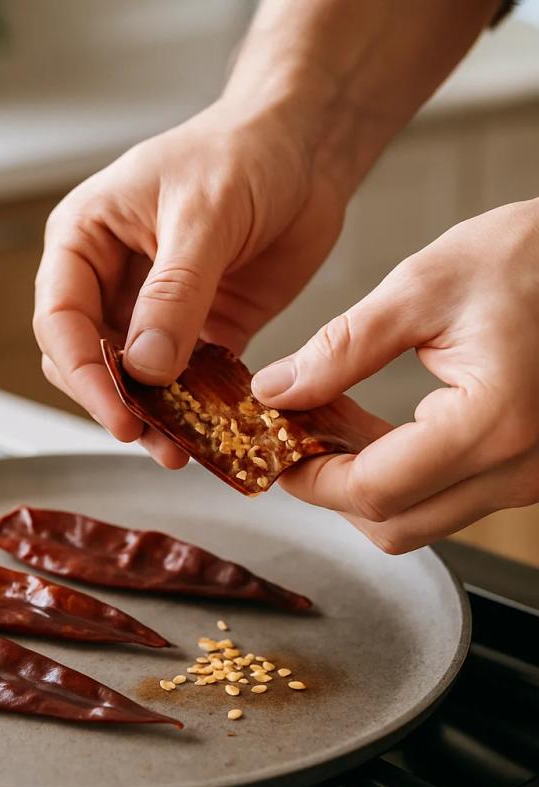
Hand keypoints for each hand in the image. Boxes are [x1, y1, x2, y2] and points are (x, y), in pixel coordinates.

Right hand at [34, 98, 348, 466]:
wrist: (304, 151)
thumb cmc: (244, 153)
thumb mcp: (205, 215)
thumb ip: (175, 292)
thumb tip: (147, 367)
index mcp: (86, 239)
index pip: (59, 317)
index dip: (82, 372)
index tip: (119, 413)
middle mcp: (109, 278)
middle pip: (86, 357)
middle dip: (114, 400)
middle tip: (153, 438)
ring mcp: (152, 308)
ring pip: (132, 378)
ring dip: (152, 414)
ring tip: (181, 448)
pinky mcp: (197, 328)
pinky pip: (183, 379)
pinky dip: (193, 406)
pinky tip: (212, 426)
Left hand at [252, 199, 538, 552]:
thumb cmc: (527, 259)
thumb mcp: (420, 290)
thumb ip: (341, 350)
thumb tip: (276, 391)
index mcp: (493, 424)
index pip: (375, 491)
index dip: (311, 479)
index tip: (276, 447)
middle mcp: (517, 469)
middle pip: (394, 524)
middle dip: (329, 487)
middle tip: (295, 434)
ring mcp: (525, 476)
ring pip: (416, 517)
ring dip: (359, 480)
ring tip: (325, 420)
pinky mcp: (520, 468)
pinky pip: (441, 495)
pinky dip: (393, 472)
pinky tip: (364, 425)